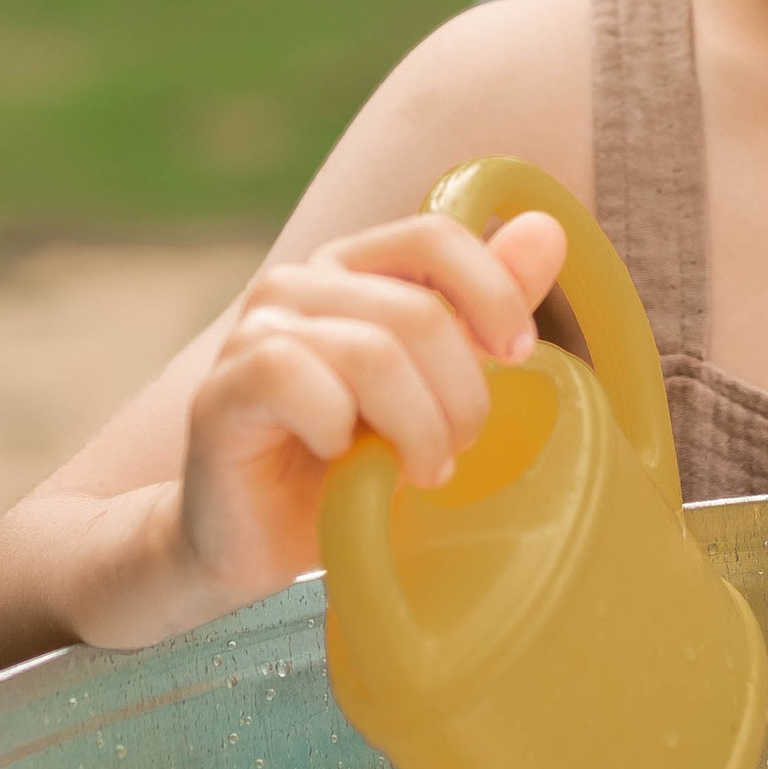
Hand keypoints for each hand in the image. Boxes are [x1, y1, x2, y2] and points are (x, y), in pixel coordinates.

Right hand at [179, 207, 567, 598]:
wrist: (260, 539)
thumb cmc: (355, 460)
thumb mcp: (435, 383)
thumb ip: (484, 307)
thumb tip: (545, 229)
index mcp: (354, 267)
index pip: (435, 237)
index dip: (492, 293)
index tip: (519, 355)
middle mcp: (297, 283)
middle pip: (417, 313)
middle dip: (460, 396)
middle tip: (455, 451)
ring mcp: (253, 331)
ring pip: (370, 353)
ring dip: (415, 427)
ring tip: (419, 470)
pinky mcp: (222, 390)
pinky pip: (297, 381)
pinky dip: (339, 430)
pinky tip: (342, 462)